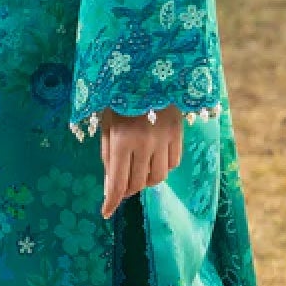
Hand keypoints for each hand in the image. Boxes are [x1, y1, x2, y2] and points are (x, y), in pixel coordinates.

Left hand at [100, 105, 183, 219]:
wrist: (146, 72)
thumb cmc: (119, 99)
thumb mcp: (106, 126)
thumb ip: (108, 158)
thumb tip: (110, 189)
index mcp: (122, 140)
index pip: (118, 182)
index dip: (112, 201)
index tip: (106, 212)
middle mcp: (144, 144)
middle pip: (138, 183)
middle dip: (128, 188)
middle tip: (123, 181)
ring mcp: (164, 139)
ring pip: (158, 177)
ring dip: (146, 179)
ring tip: (139, 168)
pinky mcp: (178, 134)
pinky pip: (173, 163)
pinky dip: (162, 166)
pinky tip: (154, 156)